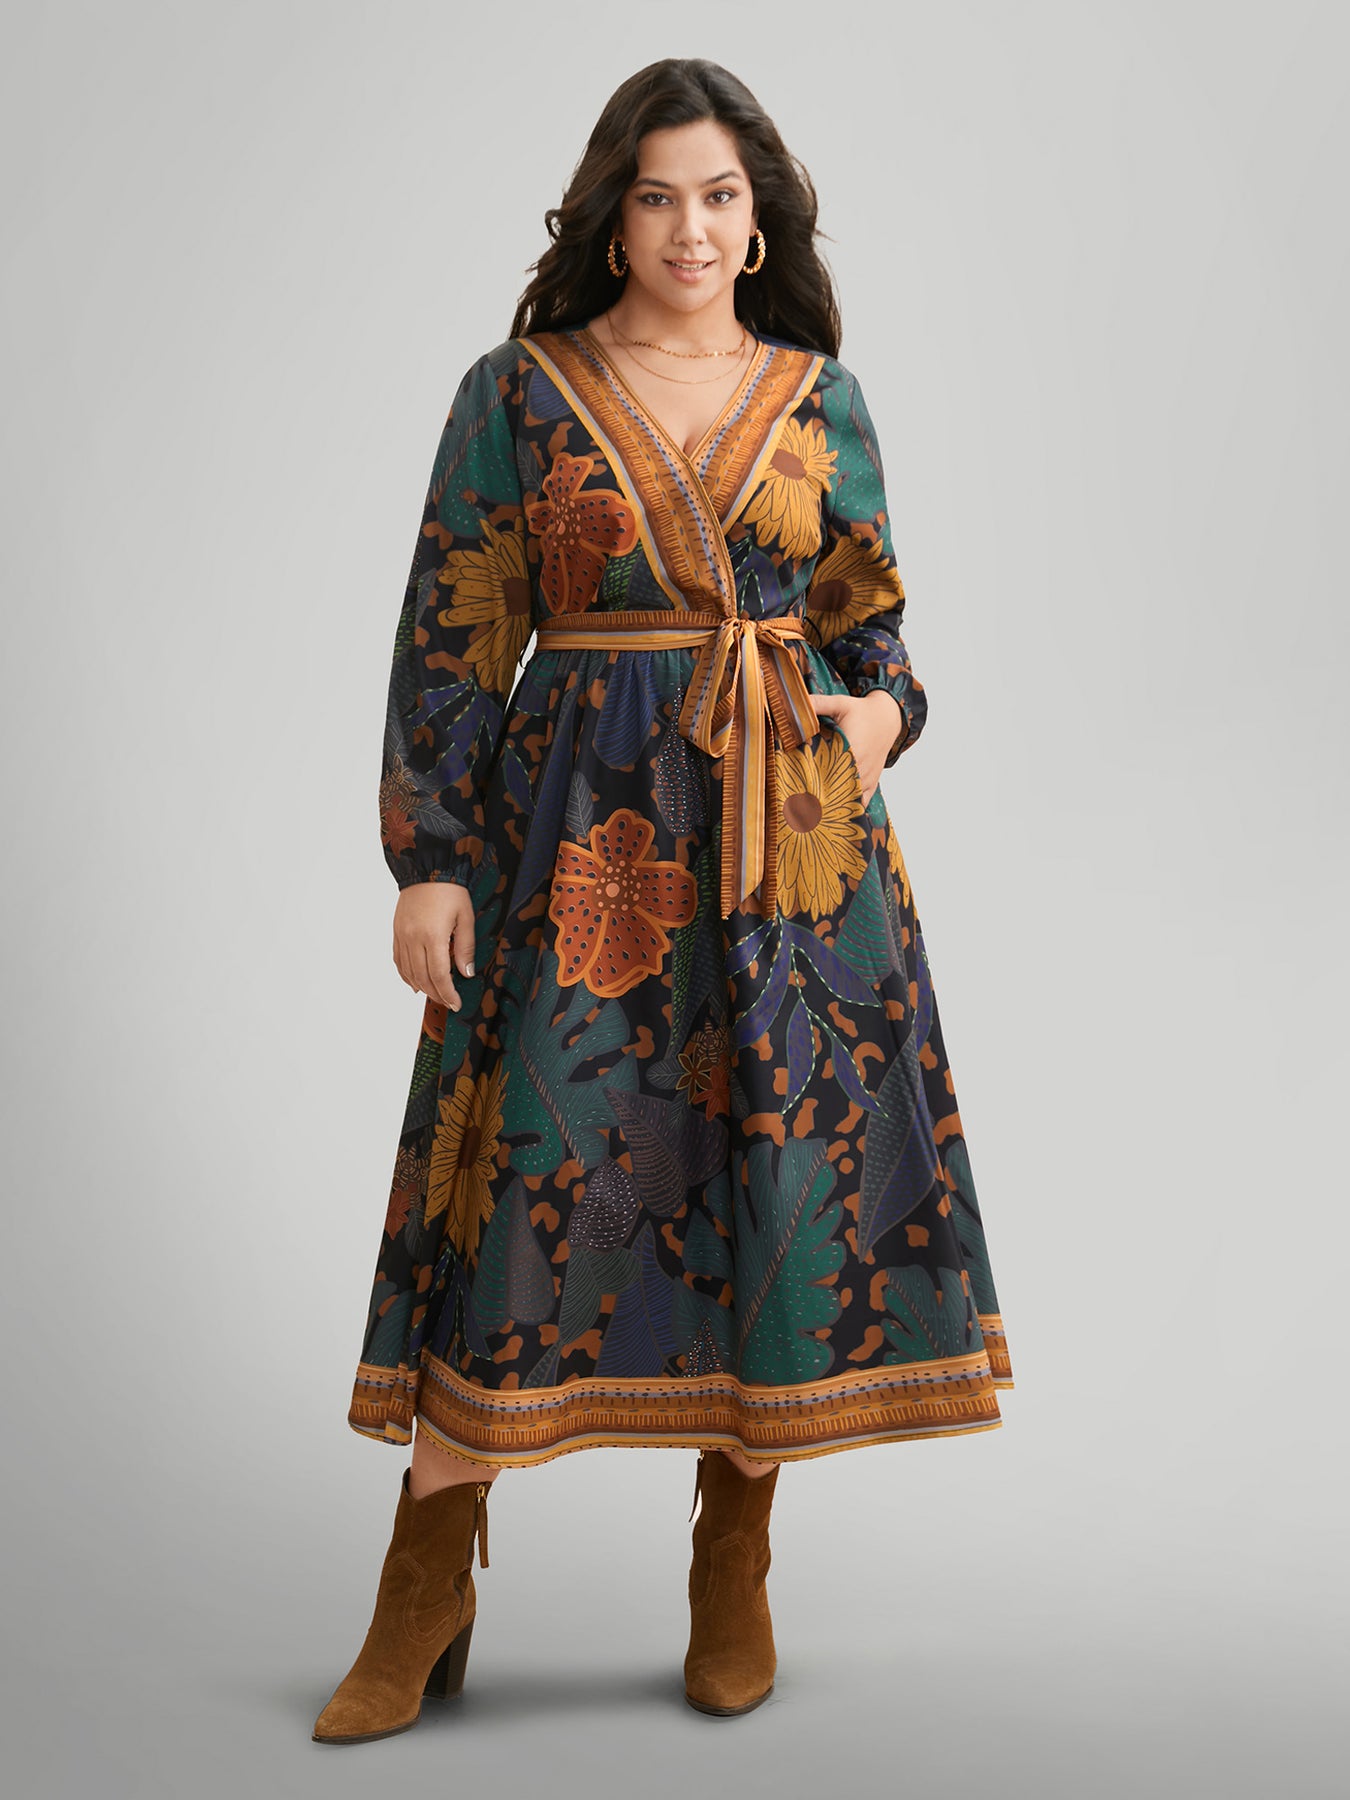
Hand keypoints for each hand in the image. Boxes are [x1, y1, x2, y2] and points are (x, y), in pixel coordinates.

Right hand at [393, 881, 475, 1011]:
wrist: (427, 868)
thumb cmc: (450, 890)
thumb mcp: (465, 917)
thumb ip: (466, 947)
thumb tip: (467, 973)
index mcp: (433, 936)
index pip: (439, 975)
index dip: (448, 993)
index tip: (456, 1004)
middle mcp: (413, 939)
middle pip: (423, 978)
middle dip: (437, 994)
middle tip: (449, 1001)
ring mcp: (402, 936)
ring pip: (408, 972)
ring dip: (421, 987)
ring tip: (435, 994)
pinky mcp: (396, 932)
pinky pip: (398, 960)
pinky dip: (406, 975)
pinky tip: (414, 983)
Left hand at [809, 690, 904, 805]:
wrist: (888, 718)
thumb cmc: (862, 710)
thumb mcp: (840, 703)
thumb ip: (818, 704)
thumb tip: (794, 702)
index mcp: (852, 748)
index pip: (830, 773)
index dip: (813, 784)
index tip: (798, 791)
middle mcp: (861, 767)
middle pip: (837, 790)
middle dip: (819, 798)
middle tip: (798, 807)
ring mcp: (867, 777)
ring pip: (849, 799)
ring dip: (833, 805)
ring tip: (811, 814)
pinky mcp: (872, 783)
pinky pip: (862, 802)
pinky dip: (849, 808)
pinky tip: (833, 814)